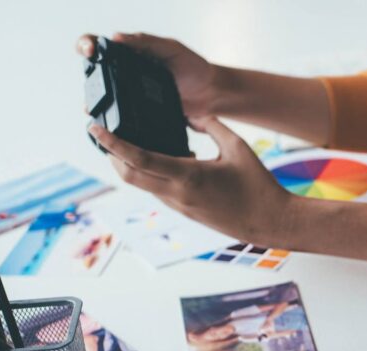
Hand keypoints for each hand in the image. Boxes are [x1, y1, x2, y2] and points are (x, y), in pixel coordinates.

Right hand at [76, 32, 217, 118]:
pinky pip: (120, 115)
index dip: (87, 45)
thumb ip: (146, 42)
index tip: (91, 52)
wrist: (210, 94)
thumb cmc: (192, 66)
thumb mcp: (170, 49)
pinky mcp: (138, 112)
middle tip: (91, 83)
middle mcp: (125, 72)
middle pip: (94, 73)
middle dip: (87, 78)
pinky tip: (109, 123)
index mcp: (129, 52)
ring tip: (92, 108)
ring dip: (94, 102)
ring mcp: (130, 93)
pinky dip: (111, 119)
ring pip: (103, 97)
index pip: (98, 44)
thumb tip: (117, 37)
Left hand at [88, 117, 296, 244]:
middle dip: (110, 155)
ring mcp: (179, 206)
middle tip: (102, 134)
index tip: (95, 129)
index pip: (139, 159)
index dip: (112, 143)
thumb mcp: (238, 147)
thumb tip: (193, 112)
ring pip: (141, 184)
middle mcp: (177, 195)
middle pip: (128, 175)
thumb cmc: (259, 185)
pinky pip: (157, 190)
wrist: (270, 222)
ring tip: (124, 143)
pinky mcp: (185, 212)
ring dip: (128, 165)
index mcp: (188, 176)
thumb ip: (212, 125)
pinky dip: (149, 174)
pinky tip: (156, 159)